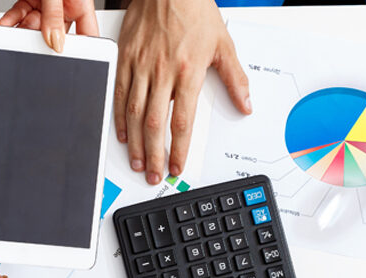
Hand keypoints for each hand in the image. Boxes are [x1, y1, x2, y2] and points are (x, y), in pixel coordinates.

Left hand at [0, 0, 97, 52]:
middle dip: (43, 43)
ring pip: (35, 28)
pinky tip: (4, 29)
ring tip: (12, 39)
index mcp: (81, 2)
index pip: (87, 37)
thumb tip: (55, 44)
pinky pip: (20, 15)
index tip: (71, 66)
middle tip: (35, 51)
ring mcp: (47, 3)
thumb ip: (54, 16)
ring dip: (22, 34)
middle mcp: (66, 5)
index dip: (82, 54)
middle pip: (56, 35)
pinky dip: (10, 22)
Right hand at [115, 0, 250, 183]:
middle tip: (154, 174)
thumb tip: (245, 104)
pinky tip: (123, 136)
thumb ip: (234, 78)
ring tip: (138, 163)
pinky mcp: (125, 60)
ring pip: (135, 115)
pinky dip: (120, 119)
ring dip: (136, 144)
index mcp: (187, 71)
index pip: (182, 122)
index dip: (179, 150)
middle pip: (155, 125)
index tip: (176, 167)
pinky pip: (120, 96)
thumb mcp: (223, 43)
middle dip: (154, 155)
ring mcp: (141, 67)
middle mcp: (162, 72)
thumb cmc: (193, 9)